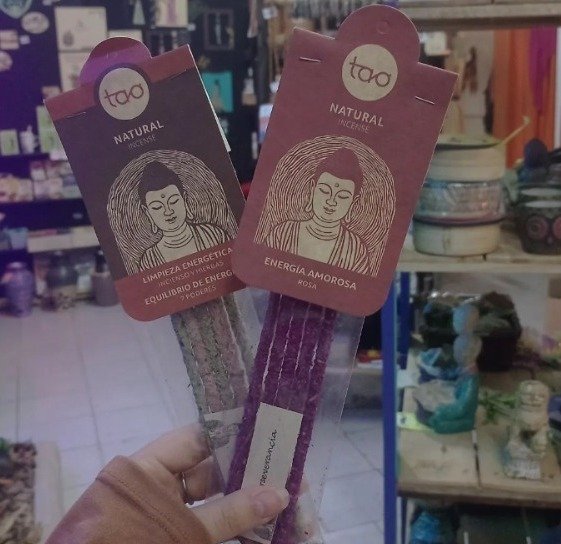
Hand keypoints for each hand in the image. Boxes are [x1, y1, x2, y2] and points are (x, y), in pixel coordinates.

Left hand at [131, 424, 289, 543]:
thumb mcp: (185, 530)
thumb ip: (231, 514)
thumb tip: (280, 494)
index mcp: (150, 466)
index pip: (198, 438)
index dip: (234, 435)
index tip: (270, 435)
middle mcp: (160, 481)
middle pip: (212, 468)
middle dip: (250, 473)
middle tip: (286, 473)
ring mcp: (168, 509)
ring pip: (215, 497)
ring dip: (247, 501)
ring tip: (284, 501)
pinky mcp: (177, 531)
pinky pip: (210, 520)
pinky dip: (234, 524)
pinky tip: (262, 528)